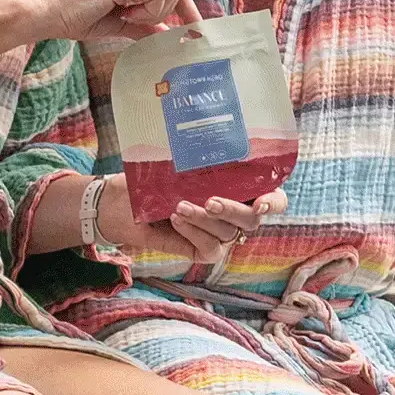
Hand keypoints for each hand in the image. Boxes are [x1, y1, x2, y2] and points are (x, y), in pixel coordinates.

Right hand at [34, 0, 200, 44]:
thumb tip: (168, 36)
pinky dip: (148, 11)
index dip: (186, 7)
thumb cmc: (73, 17)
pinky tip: (125, 14)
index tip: (194, 29)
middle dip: (167, 13)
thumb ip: (144, 26)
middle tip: (137, 22)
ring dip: (154, 13)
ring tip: (126, 16)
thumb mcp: (117, 23)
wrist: (44, 13)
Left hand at [96, 174, 286, 264]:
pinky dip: (194, 233)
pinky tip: (176, 220)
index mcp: (240, 186)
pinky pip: (210, 249)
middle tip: (211, 201)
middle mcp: (235, 212)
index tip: (261, 203)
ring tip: (178, 207)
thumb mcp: (176, 161)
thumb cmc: (153, 175)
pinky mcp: (202, 250)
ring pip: (228, 233)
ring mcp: (220, 233)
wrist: (120, 201)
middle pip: (252, 219)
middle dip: (233, 210)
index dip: (274, 202)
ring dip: (204, 220)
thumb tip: (208, 143)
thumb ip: (197, 159)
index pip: (274, 198)